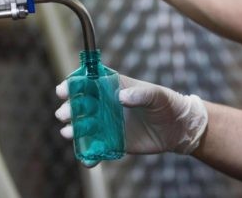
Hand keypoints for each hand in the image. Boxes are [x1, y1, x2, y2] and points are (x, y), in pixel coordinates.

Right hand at [55, 75, 207, 158]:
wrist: (178, 129)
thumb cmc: (167, 104)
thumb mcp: (156, 96)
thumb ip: (140, 94)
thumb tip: (120, 97)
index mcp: (113, 86)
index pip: (88, 82)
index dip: (73, 84)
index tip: (63, 90)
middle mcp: (106, 103)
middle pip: (81, 104)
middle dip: (70, 108)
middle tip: (64, 114)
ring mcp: (108, 123)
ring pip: (84, 125)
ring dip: (74, 129)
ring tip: (69, 133)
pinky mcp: (112, 141)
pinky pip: (96, 147)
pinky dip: (89, 154)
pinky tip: (86, 159)